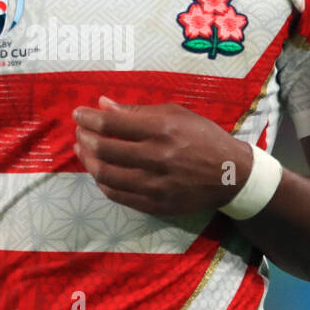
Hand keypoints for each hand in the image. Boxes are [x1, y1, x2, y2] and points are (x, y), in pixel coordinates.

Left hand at [72, 96, 251, 216]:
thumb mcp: (175, 114)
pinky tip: (99, 170)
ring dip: (88, 160)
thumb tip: (102, 104)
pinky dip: (102, 182)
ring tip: (83, 150)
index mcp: (163, 130)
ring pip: (105, 175)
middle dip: (84, 137)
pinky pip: (116, 195)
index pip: (112, 124)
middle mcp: (157, 158)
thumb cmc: (203, 138)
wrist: (231, 175)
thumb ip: (137, 112)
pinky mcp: (155, 205)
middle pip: (104, 149)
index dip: (88, 118)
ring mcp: (155, 186)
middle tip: (80, 131)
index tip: (78, 114)